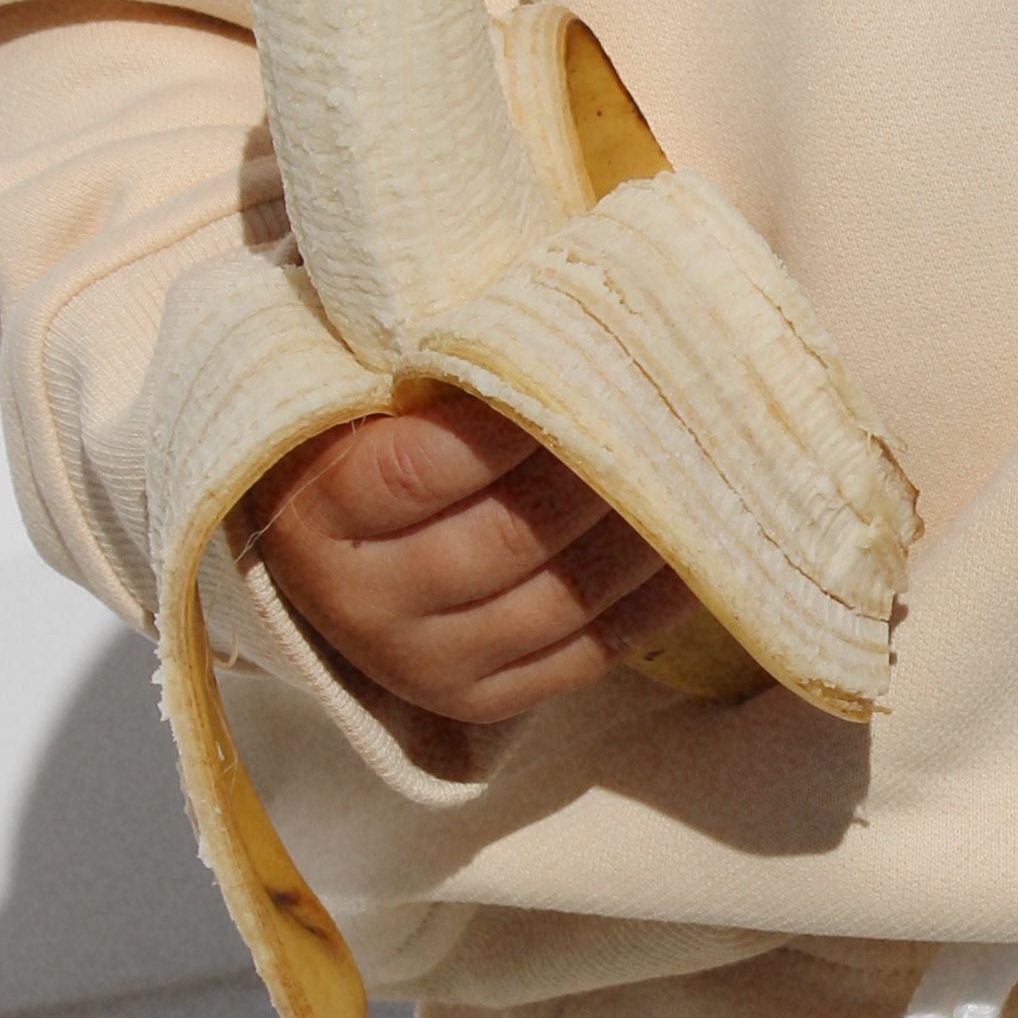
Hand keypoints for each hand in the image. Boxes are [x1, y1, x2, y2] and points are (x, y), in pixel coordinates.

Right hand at [237, 392, 693, 722]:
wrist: (332, 534)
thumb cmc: (370, 424)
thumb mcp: (374, 380)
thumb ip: (447, 355)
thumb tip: (572, 316)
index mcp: (318, 511)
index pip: (423, 470)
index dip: (512, 423)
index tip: (577, 366)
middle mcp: (360, 603)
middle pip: (511, 537)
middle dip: (602, 470)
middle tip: (668, 410)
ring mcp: (423, 665)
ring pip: (564, 600)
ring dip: (645, 533)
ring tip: (699, 468)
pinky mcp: (482, 701)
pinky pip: (590, 655)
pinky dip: (656, 598)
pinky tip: (697, 544)